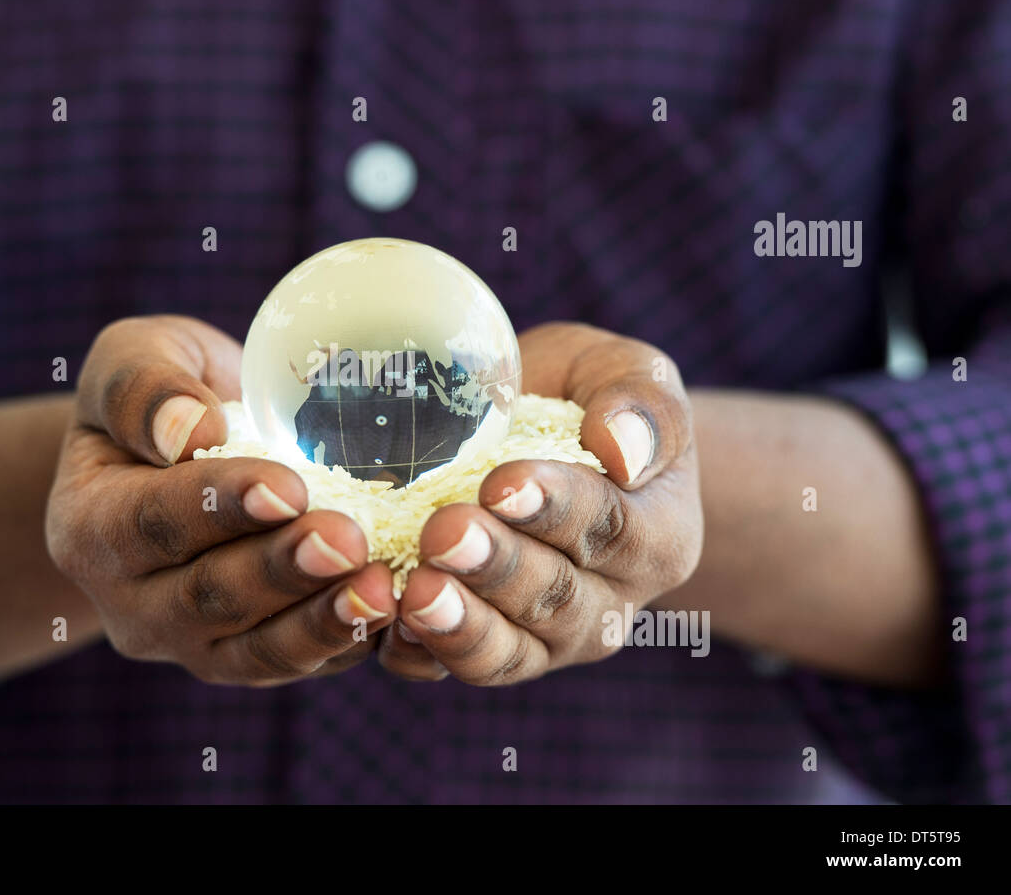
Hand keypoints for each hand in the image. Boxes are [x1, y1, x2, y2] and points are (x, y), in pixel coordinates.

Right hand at [45, 315, 395, 685]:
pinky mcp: (243, 658)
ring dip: (321, 623)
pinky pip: (295, 665)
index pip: (153, 522)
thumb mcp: (133, 358)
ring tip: (383, 590)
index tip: (288, 487)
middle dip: (282, 570)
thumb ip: (142, 387)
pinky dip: (345, 643)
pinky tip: (396, 611)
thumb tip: (188, 427)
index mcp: (88, 526)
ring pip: (254, 650)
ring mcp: (187, 643)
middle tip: (348, 540)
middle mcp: (129, 601)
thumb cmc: (163, 396)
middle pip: (207, 597)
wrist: (183, 456)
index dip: (220, 506)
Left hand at [378, 321, 702, 683]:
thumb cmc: (586, 400)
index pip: (608, 528)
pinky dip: (420, 654)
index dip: (554, 508)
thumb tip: (623, 448)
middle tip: (443, 532)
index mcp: (656, 536)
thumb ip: (641, 401)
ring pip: (507, 651)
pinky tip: (385, 625)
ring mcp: (548, 641)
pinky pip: (453, 669)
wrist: (548, 447)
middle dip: (495, 566)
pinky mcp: (490, 653)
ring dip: (459, 625)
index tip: (502, 483)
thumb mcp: (625, 374)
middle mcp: (609, 604)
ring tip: (415, 593)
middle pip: (554, 598)